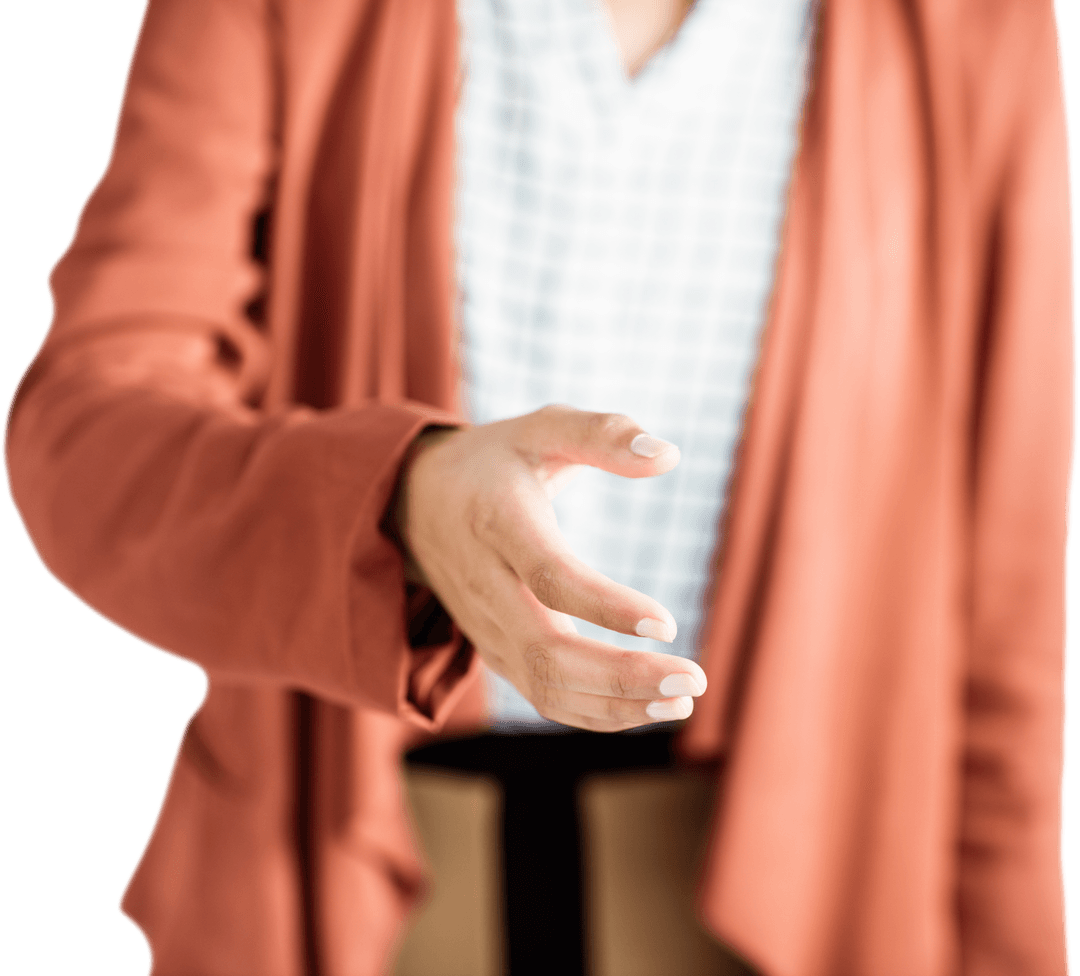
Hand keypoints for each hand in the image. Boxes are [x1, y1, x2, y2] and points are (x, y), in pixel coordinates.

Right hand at [395, 404, 706, 730]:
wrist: (417, 501)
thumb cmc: (496, 460)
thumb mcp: (541, 428)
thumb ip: (602, 433)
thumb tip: (670, 454)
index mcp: (499, 523)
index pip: (550, 577)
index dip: (606, 607)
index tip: (669, 624)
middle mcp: (487, 584)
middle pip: (547, 652)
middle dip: (623, 677)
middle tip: (694, 682)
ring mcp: (485, 626)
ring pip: (545, 687)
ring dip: (615, 705)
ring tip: (681, 701)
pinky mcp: (493, 650)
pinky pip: (542, 696)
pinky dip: (595, 713)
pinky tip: (647, 706)